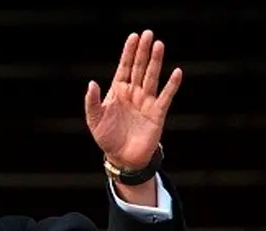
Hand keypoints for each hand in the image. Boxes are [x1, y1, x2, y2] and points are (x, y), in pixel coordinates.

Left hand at [85, 30, 182, 169]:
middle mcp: (133, 93)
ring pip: (152, 77)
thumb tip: (91, 83)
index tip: (133, 36)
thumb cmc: (107, 138)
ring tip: (159, 45)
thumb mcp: (94, 120)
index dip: (129, 53)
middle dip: (143, 51)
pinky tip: (176, 72)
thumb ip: (92, 102)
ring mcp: (146, 102)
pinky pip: (166, 96)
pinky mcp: (157, 113)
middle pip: (139, 68)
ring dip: (155, 62)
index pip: (124, 68)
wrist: (122, 158)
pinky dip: (172, 85)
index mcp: (118, 92)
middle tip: (148, 34)